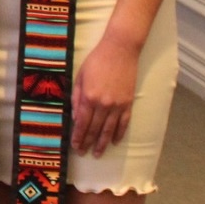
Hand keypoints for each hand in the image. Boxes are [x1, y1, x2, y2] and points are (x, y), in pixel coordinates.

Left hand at [72, 36, 138, 156]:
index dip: (78, 136)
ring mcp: (117, 105)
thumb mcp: (80, 77)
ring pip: (109, 130)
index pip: (82, 123)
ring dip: (103, 143)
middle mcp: (103, 104)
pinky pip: (123, 123)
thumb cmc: (96, 61)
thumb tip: (76, 117)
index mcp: (88, 97)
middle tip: (84, 153)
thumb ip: (76, 98)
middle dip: (88, 143)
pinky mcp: (128, 103)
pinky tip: (115, 141)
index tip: (75, 146)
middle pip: (95, 129)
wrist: (120, 51)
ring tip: (98, 153)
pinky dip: (119, 133)